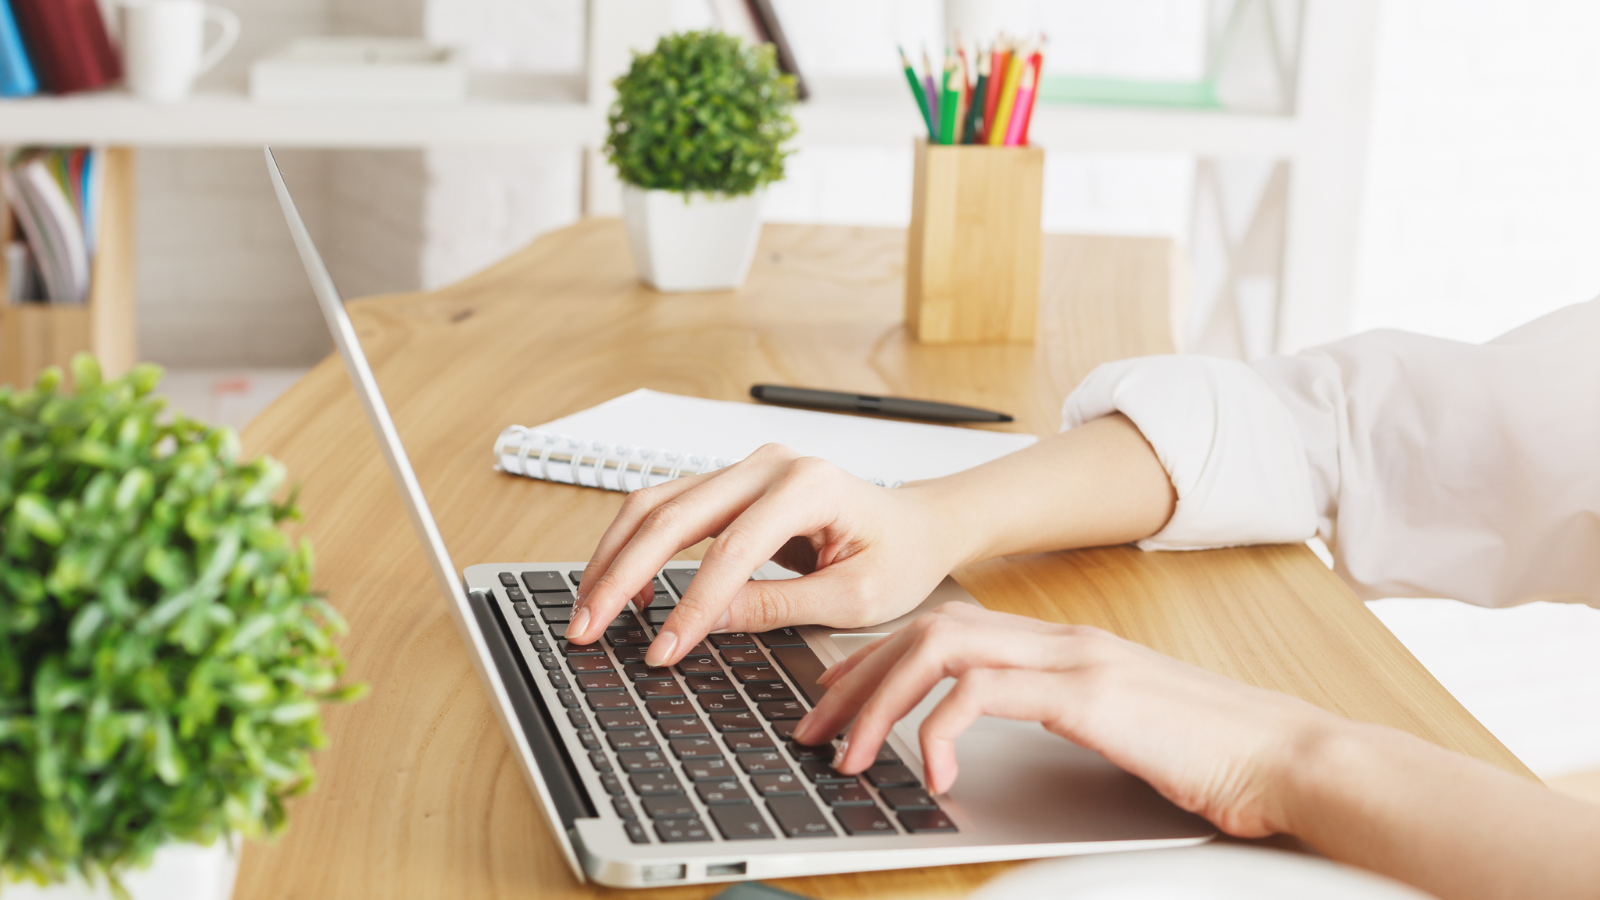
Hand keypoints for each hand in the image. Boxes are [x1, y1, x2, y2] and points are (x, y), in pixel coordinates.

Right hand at [567, 444, 971, 666]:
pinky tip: (626, 591)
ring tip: (589, 611)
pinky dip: (637, 547)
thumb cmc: (900, 557)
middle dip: (622, 575)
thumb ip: (780, 607)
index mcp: (808, 486)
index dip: (690, 605)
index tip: (663, 651)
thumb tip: (709, 620)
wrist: (917, 526)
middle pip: (673, 514)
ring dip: (616, 557)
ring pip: (657, 503)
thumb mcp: (853, 598)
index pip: (730, 550)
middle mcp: (770, 465)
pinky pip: (670, 509)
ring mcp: (747, 468)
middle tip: (587, 627)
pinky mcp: (733, 484)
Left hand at [792, 603, 1342, 837]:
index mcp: (1057, 647)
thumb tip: (981, 755)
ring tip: (848, 755)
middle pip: (923, 628)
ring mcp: (1072, 659)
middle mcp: (1057, 640)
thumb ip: (1053, 726)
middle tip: (813, 729)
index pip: (942, 629)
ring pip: (939, 646)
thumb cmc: (1211, 758)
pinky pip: (983, 692)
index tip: (833, 700)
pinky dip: (939, 729)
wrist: (1291, 758)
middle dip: (855, 677)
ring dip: (879, 699)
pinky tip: (933, 775)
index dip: (875, 661)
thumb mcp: (1113, 735)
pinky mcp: (1089, 693)